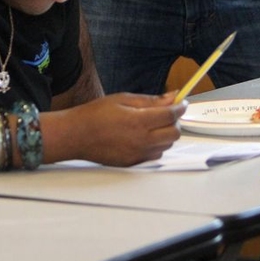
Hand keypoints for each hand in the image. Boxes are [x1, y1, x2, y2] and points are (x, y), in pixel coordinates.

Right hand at [66, 91, 186, 166]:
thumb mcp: (123, 99)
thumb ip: (150, 100)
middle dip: (175, 122)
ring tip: (153, 125)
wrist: (76, 135)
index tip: (182, 103)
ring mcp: (138, 154)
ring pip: (167, 146)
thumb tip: (172, 97)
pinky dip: (156, 146)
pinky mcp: (133, 163)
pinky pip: (155, 155)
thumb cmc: (95, 114)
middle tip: (167, 113)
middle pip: (174, 134)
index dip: (180, 107)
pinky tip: (145, 137)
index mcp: (139, 121)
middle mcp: (141, 140)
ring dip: (166, 134)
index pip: (171, 115)